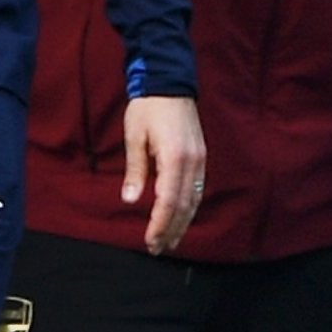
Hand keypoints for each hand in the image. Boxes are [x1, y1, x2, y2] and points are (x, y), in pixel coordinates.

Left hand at [123, 95, 205, 253]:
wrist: (170, 82)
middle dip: (171, 229)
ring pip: (194, 200)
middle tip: (157, 248)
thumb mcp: (134, 137)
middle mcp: (192, 162)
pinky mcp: (201, 157)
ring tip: (170, 240)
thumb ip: (135, 171)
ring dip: (182, 223)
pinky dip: (189, 208)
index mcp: (174, 157)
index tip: (150, 241)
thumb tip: (129, 199)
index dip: (160, 224)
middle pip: (184, 206)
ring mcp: (200, 160)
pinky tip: (181, 218)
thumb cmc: (148, 108)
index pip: (168, 201)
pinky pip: (197, 189)